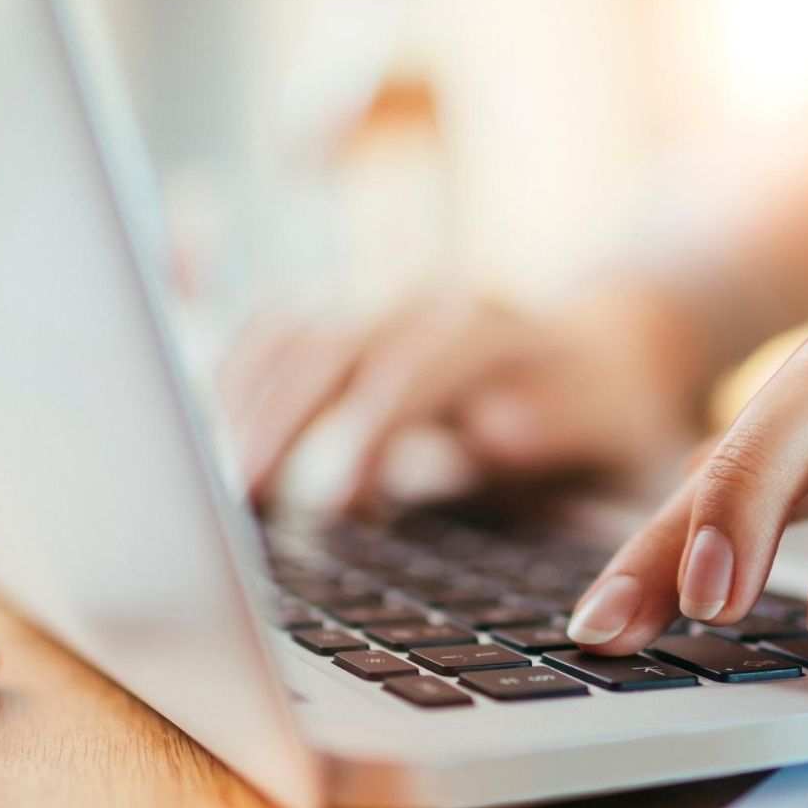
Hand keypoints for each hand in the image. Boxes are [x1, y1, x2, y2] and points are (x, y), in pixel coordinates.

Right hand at [219, 288, 701, 511]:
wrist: (612, 354)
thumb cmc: (609, 416)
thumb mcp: (608, 430)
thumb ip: (554, 427)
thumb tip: (491, 431)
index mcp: (492, 328)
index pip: (412, 366)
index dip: (368, 430)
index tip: (337, 500)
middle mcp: (426, 307)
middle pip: (330, 346)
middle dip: (280, 420)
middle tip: (238, 499)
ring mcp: (381, 313)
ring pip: (290, 336)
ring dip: (243, 405)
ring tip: (213, 486)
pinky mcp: (350, 334)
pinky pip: (273, 338)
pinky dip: (230, 377)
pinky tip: (195, 426)